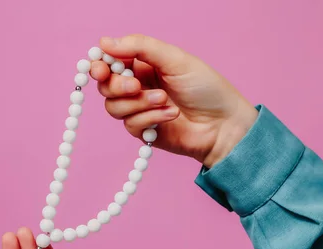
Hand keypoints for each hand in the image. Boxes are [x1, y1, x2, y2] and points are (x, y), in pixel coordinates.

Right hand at [91, 34, 257, 167]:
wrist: (223, 124)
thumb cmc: (206, 88)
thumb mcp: (174, 59)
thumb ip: (139, 47)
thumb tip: (105, 42)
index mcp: (143, 64)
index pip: (109, 62)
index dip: (99, 65)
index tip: (100, 68)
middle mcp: (137, 86)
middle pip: (105, 87)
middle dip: (117, 86)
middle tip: (136, 86)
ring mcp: (139, 110)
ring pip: (114, 107)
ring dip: (139, 103)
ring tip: (164, 100)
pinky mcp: (143, 131)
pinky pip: (130, 124)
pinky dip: (151, 118)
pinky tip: (171, 115)